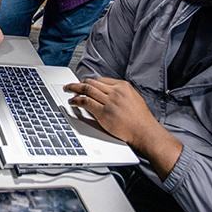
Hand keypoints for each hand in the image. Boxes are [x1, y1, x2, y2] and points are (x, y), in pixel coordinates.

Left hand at [64, 77, 182, 178]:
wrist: (144, 131)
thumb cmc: (141, 119)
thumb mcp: (133, 98)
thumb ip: (120, 93)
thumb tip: (107, 92)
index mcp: (123, 86)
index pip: (100, 80)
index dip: (89, 81)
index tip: (83, 83)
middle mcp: (115, 91)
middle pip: (92, 83)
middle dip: (79, 83)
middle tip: (71, 85)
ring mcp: (109, 102)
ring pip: (87, 90)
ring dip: (74, 89)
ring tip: (68, 90)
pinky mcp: (104, 113)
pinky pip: (86, 102)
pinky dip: (76, 100)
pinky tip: (72, 102)